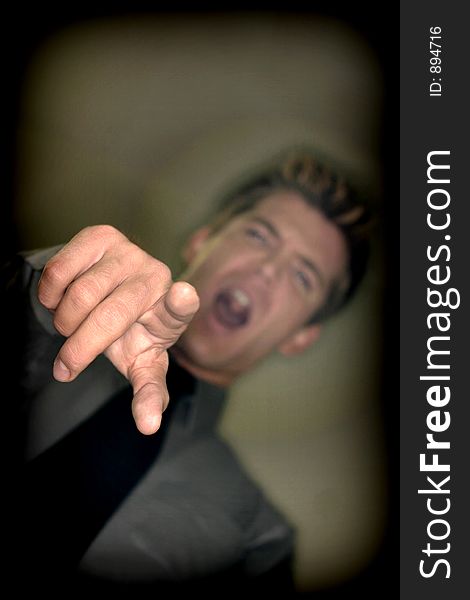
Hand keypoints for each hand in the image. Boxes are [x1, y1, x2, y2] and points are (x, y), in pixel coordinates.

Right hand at [37, 225, 198, 434]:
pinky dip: (50, 293)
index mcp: (171, 315)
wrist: (108, 295)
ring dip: (65, 320)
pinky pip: (60, 269)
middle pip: (109, 318)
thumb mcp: (140, 364)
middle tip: (67, 365)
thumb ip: (148, 392)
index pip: (178, 309)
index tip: (184, 296)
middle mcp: (156, 278)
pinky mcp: (103, 235)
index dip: (181, 303)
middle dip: (79, 348)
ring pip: (80, 294)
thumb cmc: (129, 335)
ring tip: (71, 325)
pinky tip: (61, 298)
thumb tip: (148, 427)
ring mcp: (130, 253)